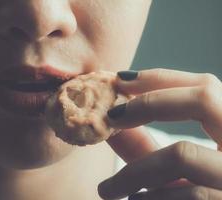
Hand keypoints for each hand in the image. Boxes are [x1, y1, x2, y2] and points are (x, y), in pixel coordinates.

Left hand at [98, 68, 221, 198]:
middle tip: (111, 116)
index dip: (160, 78)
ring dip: (133, 171)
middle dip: (148, 102)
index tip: (120, 80)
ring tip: (106, 189)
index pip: (206, 87)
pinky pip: (186, 195)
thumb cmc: (196, 197)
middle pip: (204, 98)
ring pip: (181, 153)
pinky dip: (150, 198)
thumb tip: (108, 124)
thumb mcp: (173, 173)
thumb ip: (142, 147)